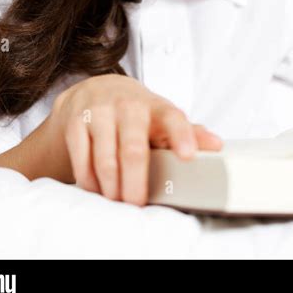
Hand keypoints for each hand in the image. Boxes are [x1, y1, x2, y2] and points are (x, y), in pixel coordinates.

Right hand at [48, 74, 222, 205]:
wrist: (94, 90)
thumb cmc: (136, 112)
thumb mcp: (161, 117)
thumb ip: (187, 132)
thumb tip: (217, 145)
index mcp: (155, 106)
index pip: (172, 117)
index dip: (181, 135)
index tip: (188, 155)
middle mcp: (127, 105)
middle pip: (134, 150)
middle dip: (135, 183)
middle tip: (137, 203)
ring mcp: (99, 111)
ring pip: (105, 160)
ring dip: (111, 188)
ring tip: (117, 199)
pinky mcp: (75, 121)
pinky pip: (81, 160)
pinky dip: (90, 181)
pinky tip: (97, 188)